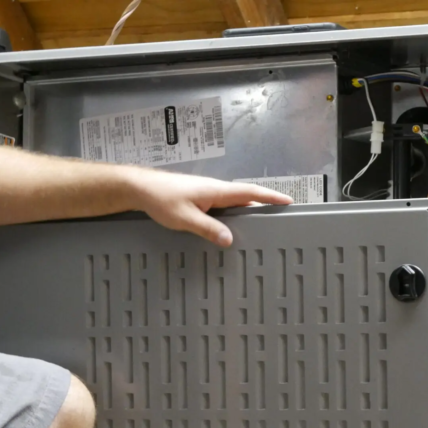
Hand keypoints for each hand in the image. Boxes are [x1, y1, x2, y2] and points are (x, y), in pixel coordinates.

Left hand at [128, 168, 292, 246]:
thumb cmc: (162, 198)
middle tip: (281, 217)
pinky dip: (234, 214)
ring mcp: (208, 194)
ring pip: (234, 203)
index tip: (288, 201)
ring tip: (261, 225)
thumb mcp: (185, 217)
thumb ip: (208, 228)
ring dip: (249, 210)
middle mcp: (216, 190)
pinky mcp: (199, 199)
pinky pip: (223, 206)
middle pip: (246, 197)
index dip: (270, 197)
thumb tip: (230, 240)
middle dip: (265, 204)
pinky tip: (232, 227)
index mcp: (217, 191)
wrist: (140, 188)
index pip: (250, 192)